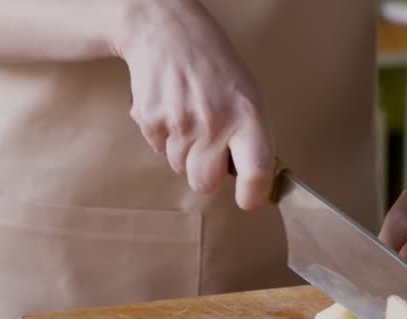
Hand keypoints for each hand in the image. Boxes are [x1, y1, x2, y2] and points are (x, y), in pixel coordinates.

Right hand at [114, 0, 273, 209]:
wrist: (167, 32)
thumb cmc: (214, 64)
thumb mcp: (248, 93)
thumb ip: (251, 135)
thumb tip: (252, 177)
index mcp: (247, 115)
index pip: (256, 170)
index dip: (253, 194)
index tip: (249, 199)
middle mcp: (214, 123)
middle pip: (205, 183)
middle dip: (207, 173)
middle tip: (209, 147)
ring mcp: (179, 124)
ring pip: (180, 167)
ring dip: (184, 152)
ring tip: (189, 115)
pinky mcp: (150, 121)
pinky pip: (158, 150)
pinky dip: (165, 137)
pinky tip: (171, 108)